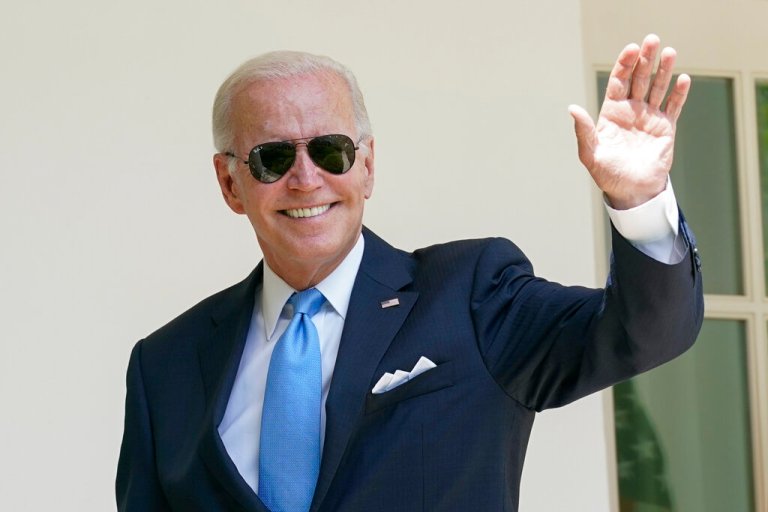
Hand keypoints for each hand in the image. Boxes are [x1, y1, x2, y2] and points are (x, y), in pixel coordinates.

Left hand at [569, 34, 690, 208]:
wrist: (632, 192)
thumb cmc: (607, 175)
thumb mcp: (591, 153)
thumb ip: (584, 131)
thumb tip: (572, 109)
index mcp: (612, 113)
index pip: (618, 82)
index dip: (624, 65)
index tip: (630, 49)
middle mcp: (631, 111)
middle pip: (639, 79)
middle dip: (644, 60)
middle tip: (651, 40)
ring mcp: (649, 118)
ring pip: (657, 88)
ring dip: (664, 70)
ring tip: (669, 52)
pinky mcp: (666, 128)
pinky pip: (673, 107)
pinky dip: (679, 94)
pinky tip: (683, 79)